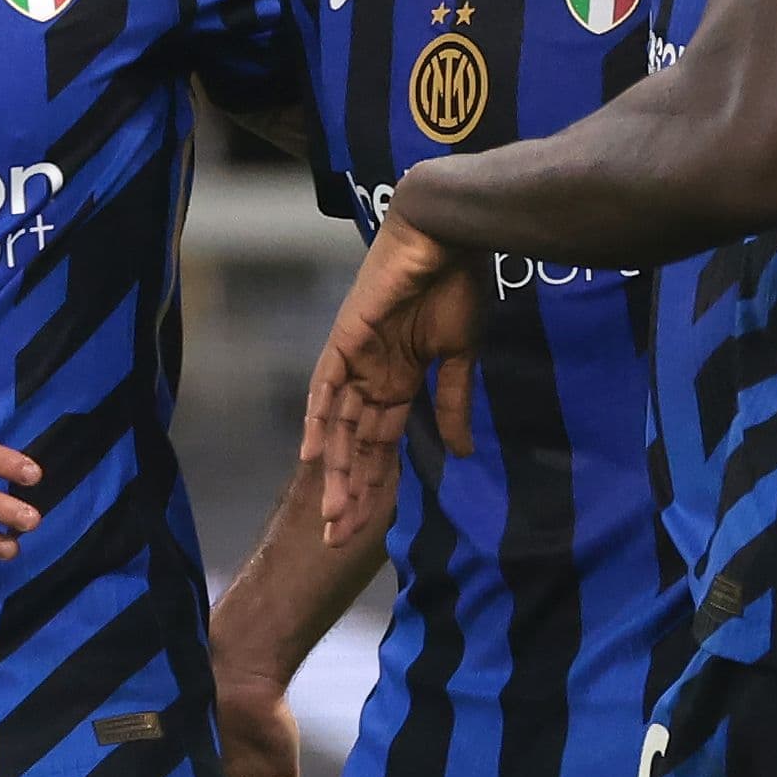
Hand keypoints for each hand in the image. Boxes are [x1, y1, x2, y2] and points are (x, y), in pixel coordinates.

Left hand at [300, 206, 480, 542]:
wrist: (448, 237)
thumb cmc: (458, 286)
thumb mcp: (461, 356)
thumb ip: (454, 403)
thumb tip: (461, 453)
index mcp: (398, 383)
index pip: (381, 448)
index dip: (375, 489)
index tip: (370, 532)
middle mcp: (371, 377)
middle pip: (355, 447)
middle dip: (349, 494)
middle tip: (338, 540)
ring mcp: (355, 359)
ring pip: (340, 427)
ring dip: (336, 470)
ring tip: (333, 514)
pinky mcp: (346, 339)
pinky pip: (326, 385)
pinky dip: (320, 418)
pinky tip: (315, 456)